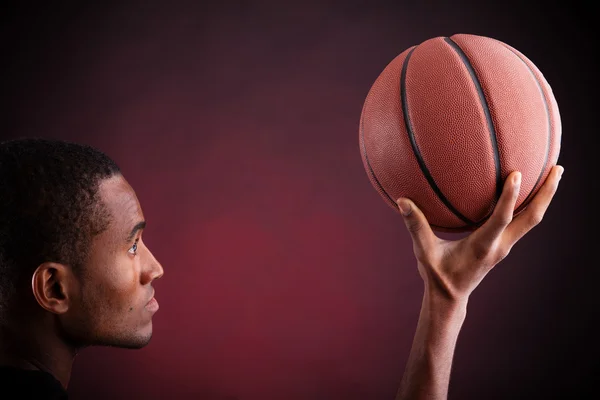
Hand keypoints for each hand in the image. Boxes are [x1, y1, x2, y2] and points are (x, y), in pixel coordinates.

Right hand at [396, 165, 563, 301]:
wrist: (451, 298)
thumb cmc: (437, 275)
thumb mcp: (424, 252)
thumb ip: (415, 226)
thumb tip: (402, 200)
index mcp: (482, 247)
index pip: (501, 219)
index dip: (509, 198)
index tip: (516, 174)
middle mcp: (499, 246)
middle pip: (532, 218)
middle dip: (547, 193)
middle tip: (557, 168)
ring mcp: (505, 246)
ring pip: (532, 220)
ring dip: (545, 197)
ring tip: (555, 172)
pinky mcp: (503, 245)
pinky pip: (523, 221)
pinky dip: (532, 204)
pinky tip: (531, 189)